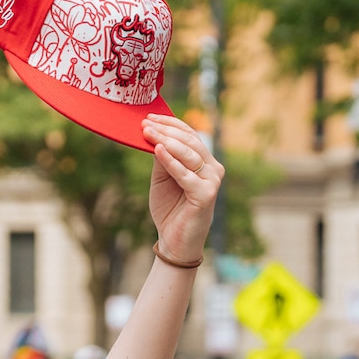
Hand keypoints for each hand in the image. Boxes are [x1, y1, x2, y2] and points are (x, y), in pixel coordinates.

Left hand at [143, 115, 221, 265]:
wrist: (174, 241)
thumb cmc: (169, 208)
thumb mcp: (161, 177)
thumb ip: (161, 157)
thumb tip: (153, 133)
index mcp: (203, 161)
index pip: (189, 134)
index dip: (170, 124)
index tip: (149, 117)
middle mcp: (212, 168)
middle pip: (189, 141)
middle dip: (166, 131)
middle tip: (145, 124)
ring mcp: (212, 181)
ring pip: (189, 154)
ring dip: (166, 141)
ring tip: (148, 133)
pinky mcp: (207, 195)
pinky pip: (186, 174)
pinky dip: (171, 162)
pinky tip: (157, 150)